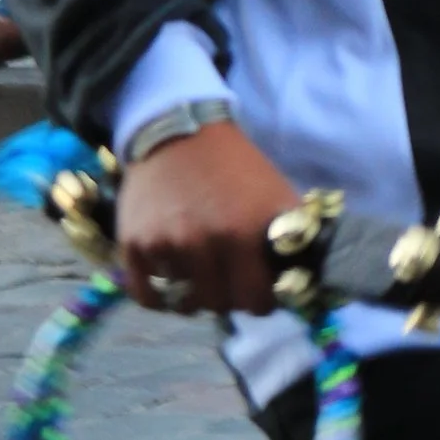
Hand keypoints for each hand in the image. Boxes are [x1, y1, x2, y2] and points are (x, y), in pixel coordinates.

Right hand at [115, 122, 300, 316]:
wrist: (179, 134)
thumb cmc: (237, 169)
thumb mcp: (277, 197)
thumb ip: (292, 241)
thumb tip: (306, 282)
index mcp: (243, 233)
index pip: (256, 300)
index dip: (263, 301)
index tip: (261, 294)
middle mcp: (201, 242)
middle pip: (220, 304)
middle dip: (230, 298)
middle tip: (231, 284)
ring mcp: (163, 245)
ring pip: (184, 302)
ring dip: (196, 296)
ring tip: (203, 277)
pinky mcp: (133, 245)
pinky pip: (148, 296)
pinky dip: (162, 297)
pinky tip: (174, 283)